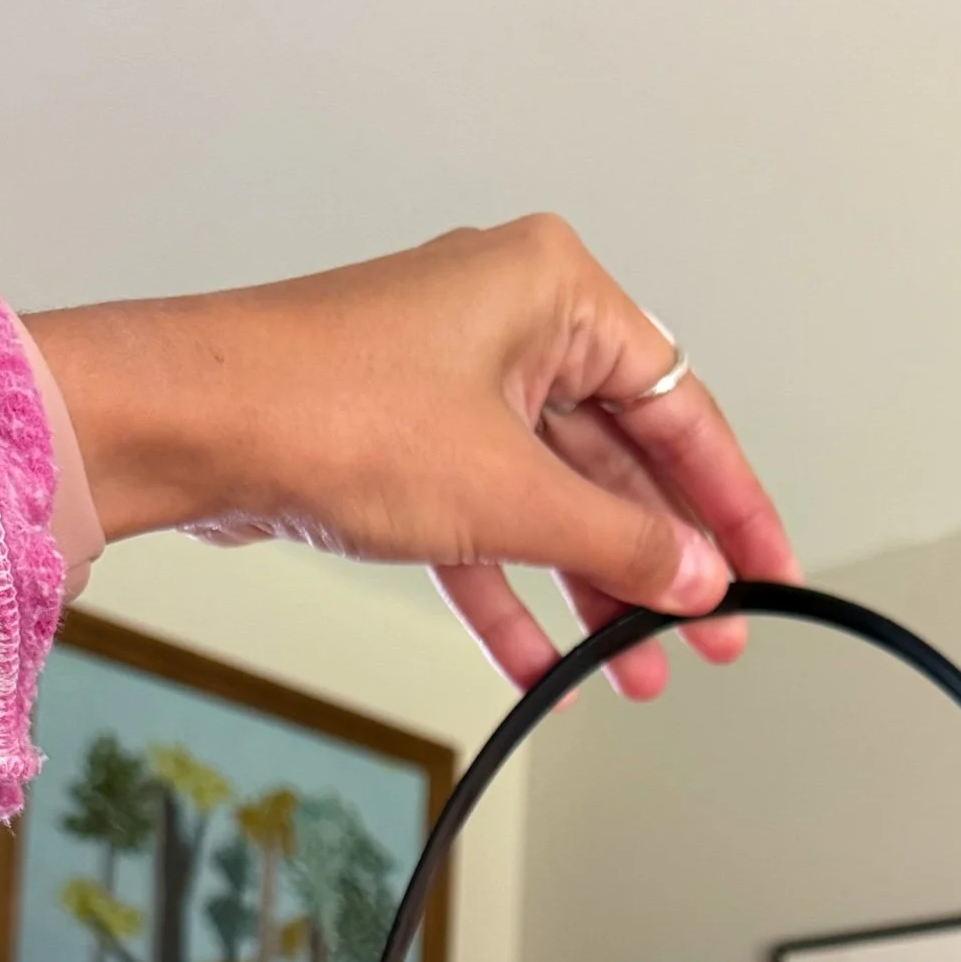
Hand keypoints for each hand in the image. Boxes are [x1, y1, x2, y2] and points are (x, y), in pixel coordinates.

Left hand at [26, 215, 798, 699]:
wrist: (192, 428)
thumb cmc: (328, 409)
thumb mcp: (510, 494)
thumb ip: (619, 542)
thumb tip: (693, 577)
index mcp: (553, 291)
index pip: (680, 407)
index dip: (732, 503)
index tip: (768, 572)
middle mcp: (507, 325)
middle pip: (620, 461)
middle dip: (662, 563)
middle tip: (709, 636)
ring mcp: (453, 388)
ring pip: (553, 504)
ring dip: (593, 594)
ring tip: (637, 670)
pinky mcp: (404, 446)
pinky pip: (487, 530)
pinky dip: (514, 597)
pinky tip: (545, 669)